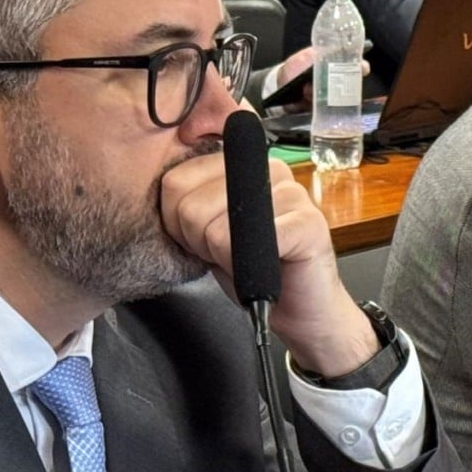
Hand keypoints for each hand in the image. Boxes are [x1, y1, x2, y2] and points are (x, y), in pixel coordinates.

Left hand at [158, 144, 376, 373]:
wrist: (299, 308)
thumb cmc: (253, 268)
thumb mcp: (207, 230)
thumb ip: (188, 202)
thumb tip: (163, 189)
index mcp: (243, 164)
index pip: (176, 180)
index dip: (176, 221)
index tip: (200, 237)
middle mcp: (269, 169)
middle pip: (191, 205)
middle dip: (198, 243)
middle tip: (226, 254)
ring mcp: (292, 193)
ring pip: (215, 228)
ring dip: (223, 257)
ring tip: (244, 260)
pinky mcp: (308, 223)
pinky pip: (246, 244)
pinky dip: (245, 267)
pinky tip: (263, 267)